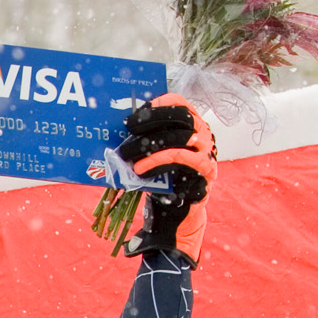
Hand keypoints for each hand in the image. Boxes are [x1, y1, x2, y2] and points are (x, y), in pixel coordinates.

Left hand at [120, 94, 215, 264]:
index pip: (181, 104)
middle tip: (127, 131)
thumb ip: (143, 142)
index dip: (160, 105)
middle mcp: (203, 135)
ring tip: (127, 156)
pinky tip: (141, 171)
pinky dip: (159, 163)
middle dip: (152, 121)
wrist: (177, 212)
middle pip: (182, 117)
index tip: (137, 113)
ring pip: (181, 139)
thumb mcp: (152, 157)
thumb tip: (111, 131)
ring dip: (149, 146)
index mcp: (191, 126)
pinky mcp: (205, 173)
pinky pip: (184, 161)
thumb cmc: (161, 180)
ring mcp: (206, 153)